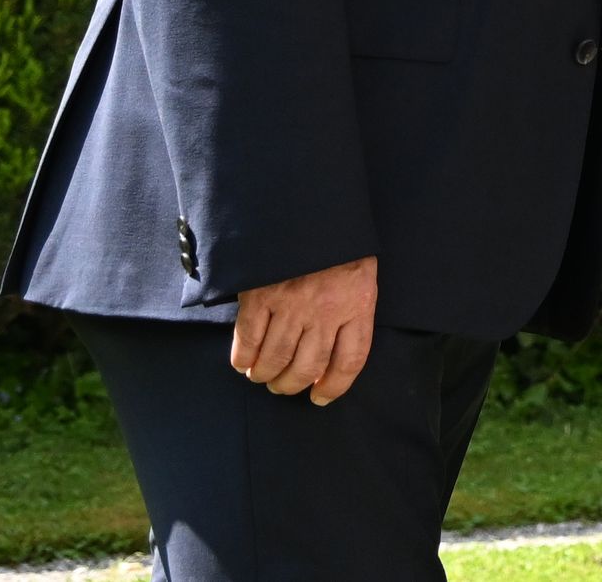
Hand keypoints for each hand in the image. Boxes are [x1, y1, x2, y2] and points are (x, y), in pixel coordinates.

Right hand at [228, 256, 376, 403]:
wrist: (306, 204)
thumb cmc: (336, 242)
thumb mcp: (359, 272)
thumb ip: (351, 308)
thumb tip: (332, 355)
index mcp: (357, 302)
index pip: (351, 360)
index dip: (335, 386)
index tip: (319, 397)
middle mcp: (326, 309)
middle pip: (307, 368)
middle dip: (291, 385)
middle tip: (282, 385)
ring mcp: (292, 304)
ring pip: (275, 360)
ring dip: (265, 375)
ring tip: (262, 375)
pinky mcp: (260, 296)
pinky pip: (248, 341)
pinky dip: (242, 359)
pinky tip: (243, 362)